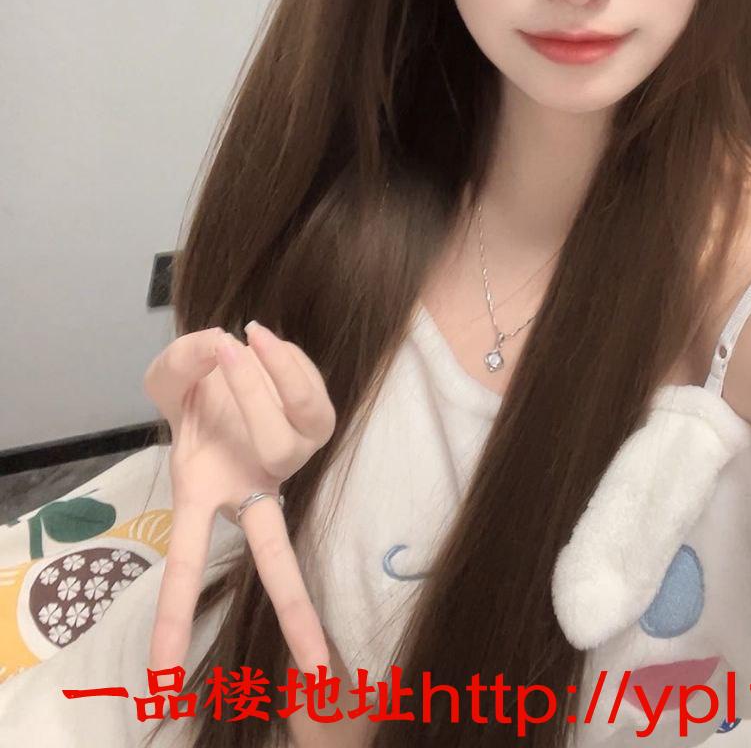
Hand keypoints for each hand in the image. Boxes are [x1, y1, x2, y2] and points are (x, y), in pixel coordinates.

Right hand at [143, 321, 336, 675]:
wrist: (231, 356)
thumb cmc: (193, 385)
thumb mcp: (169, 374)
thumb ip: (184, 362)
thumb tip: (219, 350)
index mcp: (202, 492)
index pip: (188, 563)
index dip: (173, 619)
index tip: (161, 681)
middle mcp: (250, 487)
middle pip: (273, 551)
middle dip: (295, 610)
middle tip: (319, 669)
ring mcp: (289, 461)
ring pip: (284, 437)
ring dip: (259, 385)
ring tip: (237, 340)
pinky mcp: (320, 427)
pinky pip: (309, 398)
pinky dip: (286, 362)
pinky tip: (262, 341)